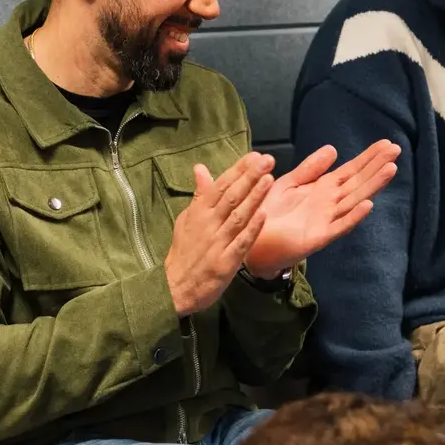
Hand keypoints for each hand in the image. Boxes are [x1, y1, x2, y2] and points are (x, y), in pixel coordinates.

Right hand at [165, 152, 274, 315]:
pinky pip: (241, 243)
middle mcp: (208, 224)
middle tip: (267, 160)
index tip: (255, 157)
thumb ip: (199, 194)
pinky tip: (264, 215)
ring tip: (269, 179)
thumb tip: (200, 168)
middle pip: (231, 196)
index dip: (238, 170)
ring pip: (238, 216)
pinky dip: (252, 229)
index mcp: (199, 212)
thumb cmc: (184, 251)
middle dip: (250, 177)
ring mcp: (217, 243)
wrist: (175, 287)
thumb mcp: (186, 219)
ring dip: (254, 197)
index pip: (220, 186)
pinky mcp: (225, 262)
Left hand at [243, 140, 400, 276]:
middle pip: (358, 182)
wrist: (253, 242)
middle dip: (377, 166)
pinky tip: (368, 205)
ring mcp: (327, 221)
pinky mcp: (318, 237)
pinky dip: (353, 216)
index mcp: (323, 189)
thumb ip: (311, 168)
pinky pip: (339, 226)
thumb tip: (333, 149)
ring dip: (372, 186)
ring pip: (354, 200)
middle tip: (396, 150)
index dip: (368, 158)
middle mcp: (330, 204)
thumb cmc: (270, 213)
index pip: (351, 170)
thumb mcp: (290, 183)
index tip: (387, 144)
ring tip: (390, 169)